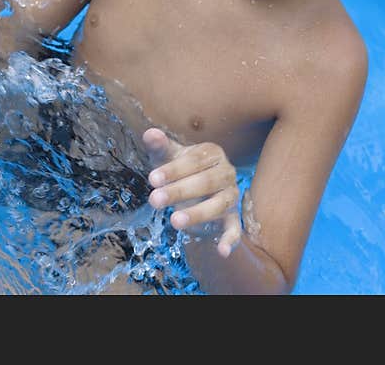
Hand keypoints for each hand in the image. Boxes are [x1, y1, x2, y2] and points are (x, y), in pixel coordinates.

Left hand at [143, 127, 241, 257]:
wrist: (194, 188)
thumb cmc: (178, 169)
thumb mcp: (167, 157)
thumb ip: (159, 146)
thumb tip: (149, 133)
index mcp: (212, 154)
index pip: (194, 160)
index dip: (173, 170)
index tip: (152, 179)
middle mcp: (226, 172)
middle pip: (205, 182)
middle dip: (179, 191)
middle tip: (154, 200)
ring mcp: (231, 195)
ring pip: (218, 205)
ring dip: (197, 214)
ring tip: (174, 221)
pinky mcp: (233, 216)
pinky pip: (235, 228)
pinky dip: (231, 240)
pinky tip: (222, 252)